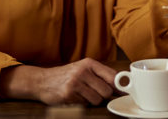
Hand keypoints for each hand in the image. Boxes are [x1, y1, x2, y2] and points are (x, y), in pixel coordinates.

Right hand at [0, 58, 116, 104]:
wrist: (42, 81)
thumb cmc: (65, 76)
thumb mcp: (82, 69)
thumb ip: (100, 75)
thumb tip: (120, 87)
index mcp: (89, 63)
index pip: (112, 76)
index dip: (119, 87)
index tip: (124, 93)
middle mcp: (82, 71)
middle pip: (107, 91)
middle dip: (103, 96)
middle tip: (93, 93)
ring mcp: (75, 83)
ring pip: (97, 100)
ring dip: (92, 101)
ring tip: (82, 94)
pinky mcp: (68, 94)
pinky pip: (85, 104)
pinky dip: (82, 103)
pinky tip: (74, 97)